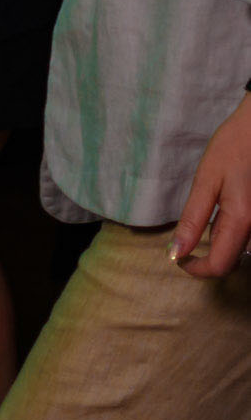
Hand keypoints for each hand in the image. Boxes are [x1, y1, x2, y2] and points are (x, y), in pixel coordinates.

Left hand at [173, 93, 250, 277]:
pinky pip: (248, 235)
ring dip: (220, 245)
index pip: (220, 266)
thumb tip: (176, 252)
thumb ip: (193, 219)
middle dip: (207, 258)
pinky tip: (222, 212)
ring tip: (206, 220)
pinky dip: (231, 233)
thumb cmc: (233, 149)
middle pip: (233, 261)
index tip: (178, 259)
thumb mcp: (206, 181)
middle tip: (186, 240)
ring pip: (241, 249)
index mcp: (241, 222)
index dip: (196, 269)